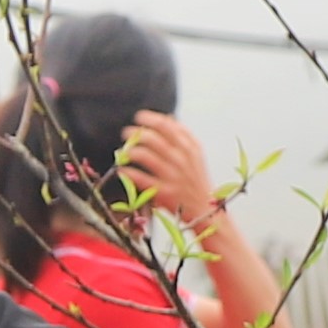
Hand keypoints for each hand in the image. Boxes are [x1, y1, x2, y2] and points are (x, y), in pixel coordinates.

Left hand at [115, 107, 227, 233]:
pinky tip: (122, 170)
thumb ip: (183, 137)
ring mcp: (174, 176)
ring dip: (130, 151)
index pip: (167, 126)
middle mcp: (183, 160)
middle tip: (126, 133)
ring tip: (123, 151)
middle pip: (154, 139)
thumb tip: (168, 118)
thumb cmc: (196, 181)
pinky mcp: (165, 192)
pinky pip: (142, 179)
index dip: (150, 119)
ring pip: (146, 156)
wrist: (205, 210)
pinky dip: (129, 173)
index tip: (139, 117)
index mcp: (191, 148)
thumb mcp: (196, 156)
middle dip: (136, 133)